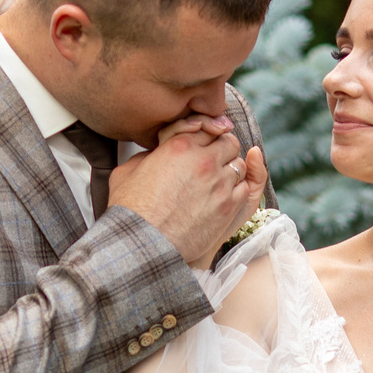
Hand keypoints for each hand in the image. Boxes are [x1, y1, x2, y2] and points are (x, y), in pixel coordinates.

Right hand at [110, 110, 267, 266]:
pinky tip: (225, 196)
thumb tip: (154, 155)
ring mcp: (219, 183)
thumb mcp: (127, 171)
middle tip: (215, 161)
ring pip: (240, 165)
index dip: (206, 137)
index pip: (207, 128)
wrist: (143, 243)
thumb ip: (146, 156)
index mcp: (179, 146)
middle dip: (223, 150)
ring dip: (232, 170)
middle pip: (229, 143)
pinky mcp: (228, 206)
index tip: (204, 146)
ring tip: (219, 181)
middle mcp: (204, 161)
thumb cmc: (130, 210)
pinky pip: (245, 188)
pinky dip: (238, 190)